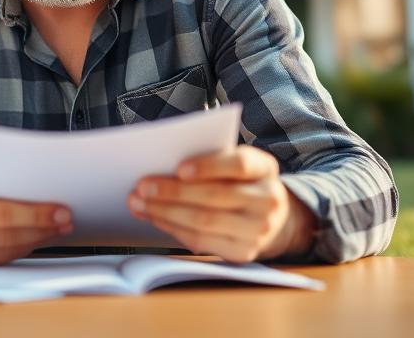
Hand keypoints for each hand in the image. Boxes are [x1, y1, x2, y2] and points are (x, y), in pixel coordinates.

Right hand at [0, 163, 73, 265]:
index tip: (59, 203)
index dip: (30, 204)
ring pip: (4, 242)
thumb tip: (44, 190)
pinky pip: (0, 256)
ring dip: (38, 236)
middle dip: (40, 220)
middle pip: (2, 220)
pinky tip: (40, 238)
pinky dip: (24, 247)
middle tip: (66, 217)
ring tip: (60, 228)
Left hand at [126, 145, 314, 262]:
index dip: (210, 166)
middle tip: (141, 186)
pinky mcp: (243, 252)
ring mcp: (258, 230)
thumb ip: (212, 160)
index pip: (240, 164)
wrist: (274, 219)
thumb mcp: (237, 164)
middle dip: (173, 192)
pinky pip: (202, 241)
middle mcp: (268, 200)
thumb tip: (164, 165)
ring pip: (204, 221)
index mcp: (265, 169)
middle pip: (215, 196)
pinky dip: (173, 228)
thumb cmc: (243, 182)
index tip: (179, 168)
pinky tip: (154, 217)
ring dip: (164, 212)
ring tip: (138, 203)